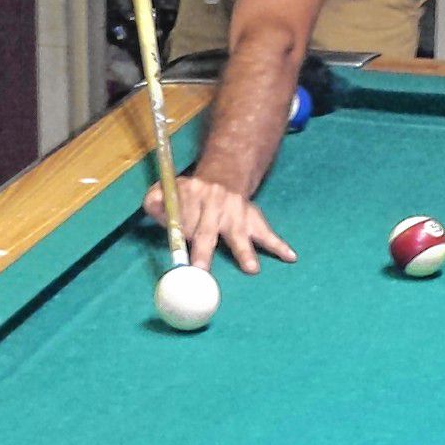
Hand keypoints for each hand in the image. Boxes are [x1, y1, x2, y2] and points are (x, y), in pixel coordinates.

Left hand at [145, 175, 296, 273]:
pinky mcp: (253, 217)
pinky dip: (279, 245)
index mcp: (192, 195)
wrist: (225, 175)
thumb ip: (155, 200)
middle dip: (205, 250)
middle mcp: (214, 202)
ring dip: (244, 251)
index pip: (183, 218)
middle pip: (208, 229)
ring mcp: (236, 210)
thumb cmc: (191, 193)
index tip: (179, 253)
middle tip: (202, 269)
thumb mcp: (169, 189)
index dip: (182, 233)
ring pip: (238, 232)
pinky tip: (290, 256)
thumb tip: (154, 207)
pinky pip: (267, 232)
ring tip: (251, 269)